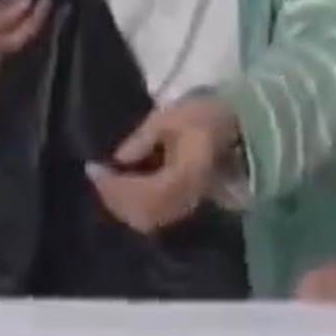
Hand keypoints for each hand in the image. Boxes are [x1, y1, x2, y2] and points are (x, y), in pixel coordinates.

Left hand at [88, 95, 237, 234]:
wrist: (240, 126)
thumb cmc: (205, 116)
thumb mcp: (170, 117)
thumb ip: (143, 139)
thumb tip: (118, 160)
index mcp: (189, 174)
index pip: (146, 192)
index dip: (116, 186)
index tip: (95, 168)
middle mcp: (190, 196)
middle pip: (145, 213)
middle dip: (114, 197)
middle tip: (96, 175)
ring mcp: (190, 204)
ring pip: (149, 219)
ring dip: (122, 204)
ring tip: (106, 181)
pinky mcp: (187, 204)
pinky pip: (157, 216)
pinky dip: (134, 207)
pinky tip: (123, 189)